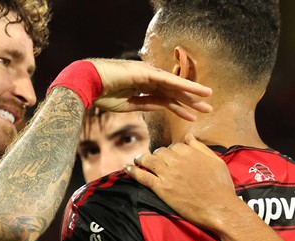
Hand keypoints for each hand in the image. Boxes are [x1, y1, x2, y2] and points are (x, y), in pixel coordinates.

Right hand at [90, 59, 212, 121]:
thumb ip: (144, 105)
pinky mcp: (146, 73)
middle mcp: (147, 78)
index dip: (179, 106)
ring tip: (208, 101)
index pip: (165, 97)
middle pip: (173, 91)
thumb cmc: (101, 94)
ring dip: (192, 94)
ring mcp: (147, 74)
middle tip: (208, 109)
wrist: (87, 83)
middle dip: (190, 101)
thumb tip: (160, 108)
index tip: (192, 114)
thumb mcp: (127, 105)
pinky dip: (183, 87)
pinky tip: (196, 92)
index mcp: (142, 87)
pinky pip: (168, 81)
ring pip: (174, 86)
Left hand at [125, 135, 238, 231]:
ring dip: (141, 159)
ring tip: (137, 160)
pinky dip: (133, 171)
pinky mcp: (162, 188)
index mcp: (190, 152)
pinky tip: (127, 167)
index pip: (175, 146)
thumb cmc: (221, 186)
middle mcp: (177, 160)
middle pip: (161, 152)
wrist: (219, 208)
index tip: (170, 157)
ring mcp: (168, 174)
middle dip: (157, 155)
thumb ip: (200, 148)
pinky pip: (143, 176)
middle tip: (154, 160)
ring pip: (149, 160)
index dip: (171, 151)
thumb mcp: (216, 161)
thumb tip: (189, 136)